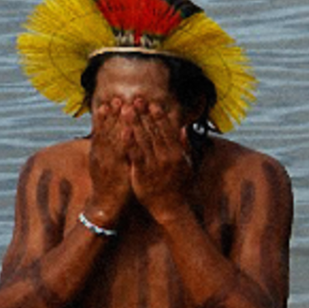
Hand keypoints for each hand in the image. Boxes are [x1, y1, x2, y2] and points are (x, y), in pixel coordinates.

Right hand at [86, 97, 132, 224]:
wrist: (105, 205)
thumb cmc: (109, 184)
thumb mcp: (105, 164)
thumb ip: (108, 149)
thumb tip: (115, 134)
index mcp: (99, 152)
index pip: (102, 130)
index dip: (107, 116)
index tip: (111, 101)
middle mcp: (101, 155)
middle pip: (106, 131)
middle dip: (111, 115)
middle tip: (117, 98)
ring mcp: (107, 162)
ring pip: (111, 138)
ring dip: (115, 121)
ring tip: (120, 106)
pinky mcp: (115, 170)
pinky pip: (119, 153)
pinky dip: (122, 141)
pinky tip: (126, 129)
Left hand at [126, 98, 193, 222]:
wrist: (171, 208)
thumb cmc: (179, 187)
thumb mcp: (187, 165)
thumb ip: (184, 146)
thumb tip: (183, 128)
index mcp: (176, 153)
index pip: (167, 130)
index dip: (159, 116)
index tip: (152, 103)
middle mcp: (166, 156)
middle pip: (153, 131)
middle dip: (144, 114)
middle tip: (135, 99)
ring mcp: (154, 164)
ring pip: (142, 139)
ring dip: (134, 122)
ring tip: (125, 108)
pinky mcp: (142, 173)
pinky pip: (134, 154)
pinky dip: (128, 142)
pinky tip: (122, 131)